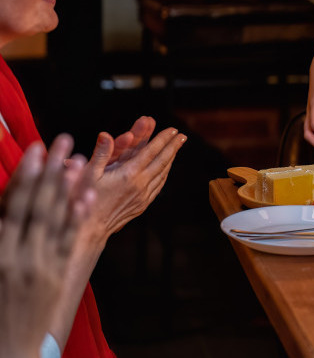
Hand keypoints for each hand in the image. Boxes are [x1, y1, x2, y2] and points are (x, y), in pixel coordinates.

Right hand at [0, 137, 94, 357]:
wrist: (7, 350)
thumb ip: (1, 232)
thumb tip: (8, 206)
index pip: (10, 205)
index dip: (24, 176)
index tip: (36, 150)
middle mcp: (16, 255)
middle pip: (35, 205)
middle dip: (48, 170)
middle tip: (61, 140)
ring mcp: (39, 266)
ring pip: (55, 219)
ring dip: (67, 186)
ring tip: (77, 157)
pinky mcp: (56, 276)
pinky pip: (68, 241)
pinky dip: (77, 217)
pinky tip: (86, 195)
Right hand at [82, 126, 185, 241]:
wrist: (90, 230)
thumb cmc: (84, 200)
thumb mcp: (88, 174)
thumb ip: (100, 153)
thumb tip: (105, 134)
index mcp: (129, 174)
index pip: (151, 152)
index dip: (163, 139)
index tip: (173, 129)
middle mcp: (140, 185)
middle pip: (162, 161)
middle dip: (173, 146)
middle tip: (182, 135)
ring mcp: (143, 196)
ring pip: (163, 174)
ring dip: (171, 159)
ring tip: (177, 148)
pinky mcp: (142, 204)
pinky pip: (159, 185)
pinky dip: (164, 173)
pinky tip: (166, 169)